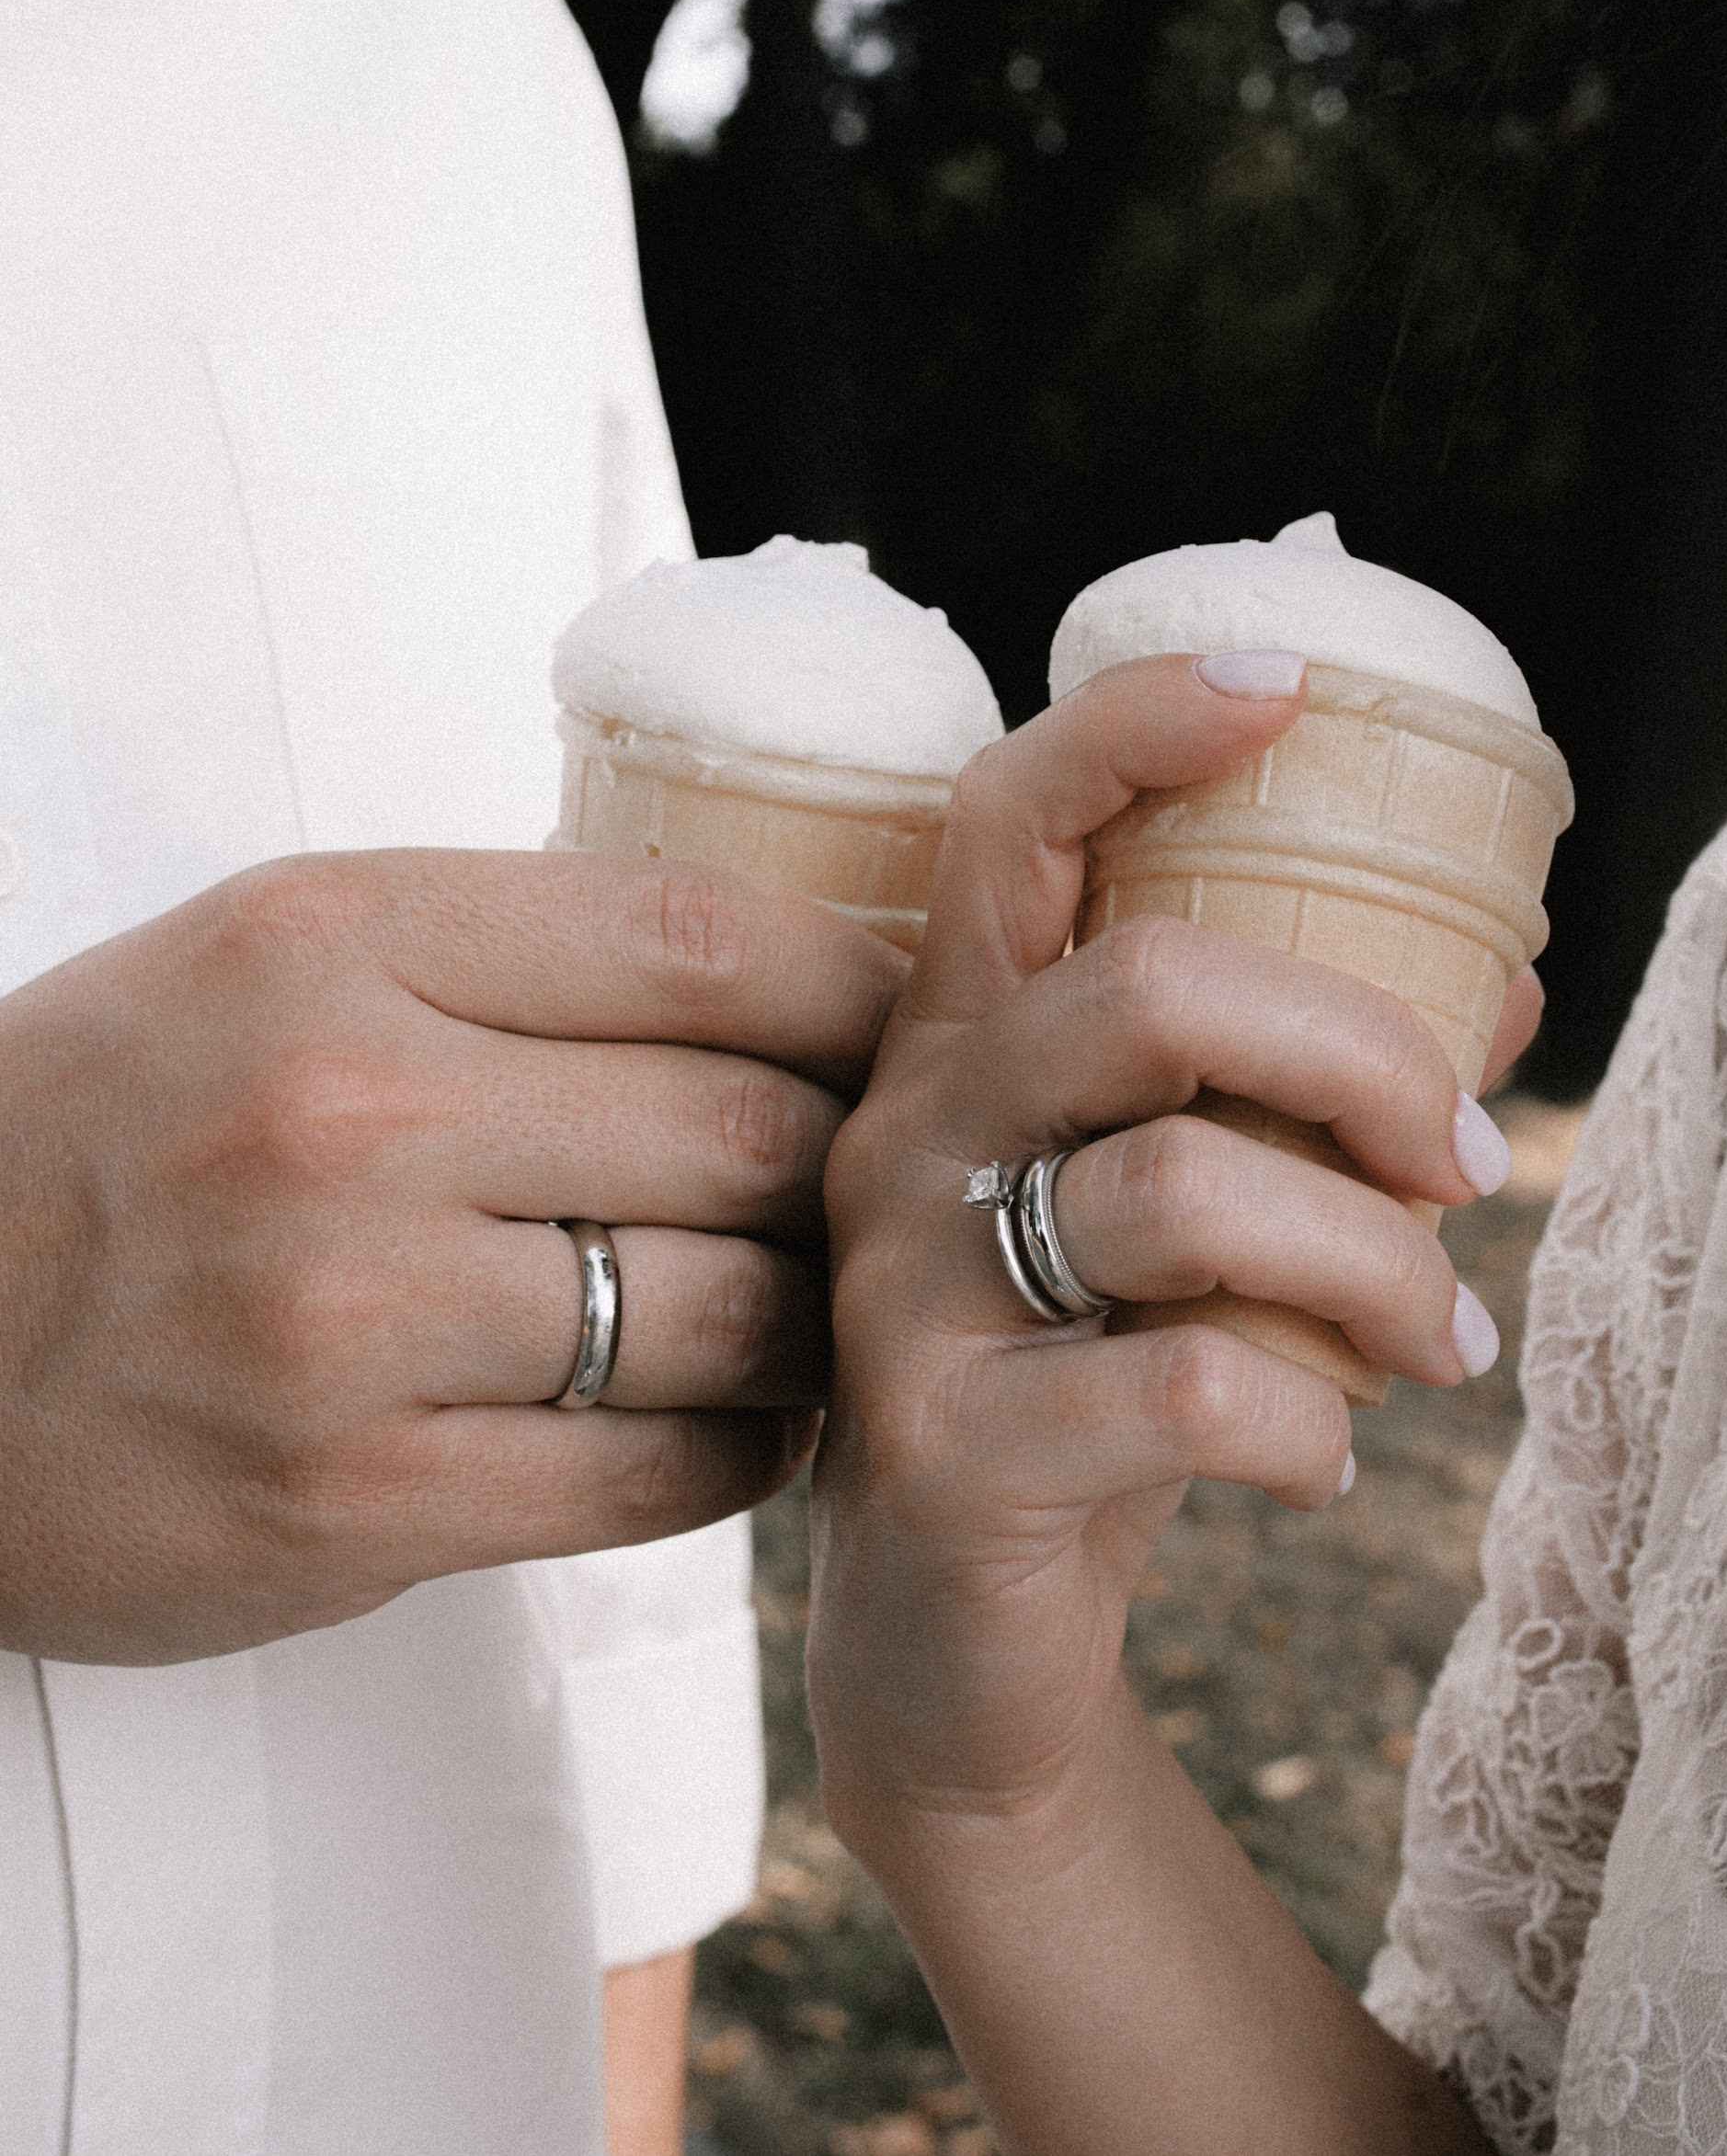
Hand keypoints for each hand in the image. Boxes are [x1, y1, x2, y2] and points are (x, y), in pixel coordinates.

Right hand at [0, 849, 902, 1662]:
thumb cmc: (106, 1132)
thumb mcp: (264, 963)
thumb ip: (499, 955)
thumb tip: (771, 976)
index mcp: (332, 939)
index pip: (699, 939)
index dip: (851, 984)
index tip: (902, 1020)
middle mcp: (345, 1115)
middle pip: (743, 1129)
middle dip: (849, 1159)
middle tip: (885, 1176)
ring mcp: (349, 1324)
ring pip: (729, 1312)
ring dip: (813, 1318)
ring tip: (821, 1302)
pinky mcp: (354, 1505)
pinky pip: (656, 1473)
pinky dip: (740, 1446)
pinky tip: (738, 1414)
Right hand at [811, 654, 1518, 1824]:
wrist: (948, 1655)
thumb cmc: (1074, 1391)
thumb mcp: (1177, 1229)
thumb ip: (1297, 1100)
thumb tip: (1502, 992)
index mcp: (957, 1050)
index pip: (1008, 823)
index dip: (1133, 726)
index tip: (1285, 690)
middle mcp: (904, 1138)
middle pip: (1145, 986)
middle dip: (1356, 1053)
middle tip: (1462, 1158)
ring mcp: (903, 1293)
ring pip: (1186, 1192)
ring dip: (1378, 1267)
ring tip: (1445, 1345)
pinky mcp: (943, 1449)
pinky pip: (1185, 1388)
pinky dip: (1308, 1424)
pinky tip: (1324, 1461)